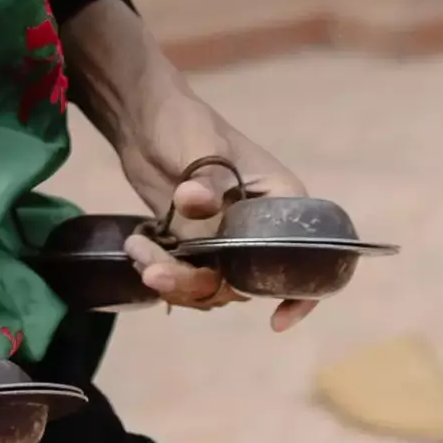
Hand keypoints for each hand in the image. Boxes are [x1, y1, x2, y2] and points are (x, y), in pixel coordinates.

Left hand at [68, 2, 328, 325]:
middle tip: (159, 273)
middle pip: (246, 282)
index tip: (276, 321)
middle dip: (201, 286)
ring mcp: (226, 241)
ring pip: (212, 288)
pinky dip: (161, 275)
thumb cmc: (185, 122)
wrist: (144, 120)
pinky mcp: (195, 247)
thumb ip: (203, 178)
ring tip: (139, 253)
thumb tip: (193, 203)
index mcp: (280, 201)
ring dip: (175, 284)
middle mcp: (259, 229)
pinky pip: (187, 280)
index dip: (300, 294)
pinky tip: (137, 247)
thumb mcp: (199, 144)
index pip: (305, 256)